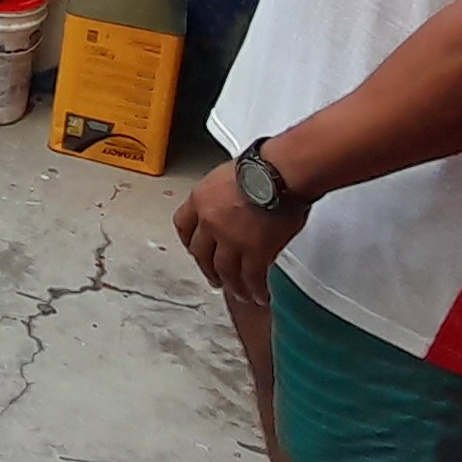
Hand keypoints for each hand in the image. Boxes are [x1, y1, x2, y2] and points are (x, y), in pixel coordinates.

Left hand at [173, 164, 299, 306]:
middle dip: (207, 268)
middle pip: (201, 253)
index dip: (189, 241)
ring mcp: (230, 239)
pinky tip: (259, 296)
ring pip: (225, 271)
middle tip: (213, 276)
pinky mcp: (254, 252)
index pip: (183, 226)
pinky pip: (252, 278)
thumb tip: (232, 205)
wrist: (279, 173)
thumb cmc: (262, 166)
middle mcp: (210, 222)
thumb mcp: (228, 175)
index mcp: (200, 200)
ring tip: (238, 293)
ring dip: (232, 285)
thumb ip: (222, 196)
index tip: (194, 248)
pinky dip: (255, 290)